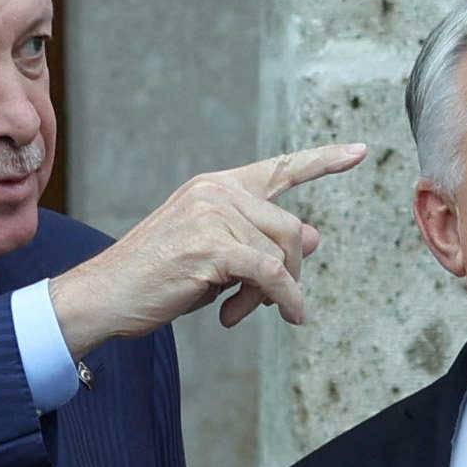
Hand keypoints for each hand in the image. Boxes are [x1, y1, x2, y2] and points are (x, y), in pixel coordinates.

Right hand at [47, 143, 369, 354]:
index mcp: (217, 187)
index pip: (281, 168)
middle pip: (291, 229)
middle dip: (290, 271)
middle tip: (268, 303)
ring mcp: (213, 216)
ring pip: (281, 256)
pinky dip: (286, 300)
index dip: (324, 160)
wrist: (107, 295)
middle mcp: (217, 192)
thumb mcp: (218, 256)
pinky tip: (289, 316)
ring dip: (272, 295)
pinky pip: (272, 276)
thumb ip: (261, 242)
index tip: (360, 150)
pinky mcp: (212, 247)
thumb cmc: (158, 278)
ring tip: (238, 311)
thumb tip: (317, 237)